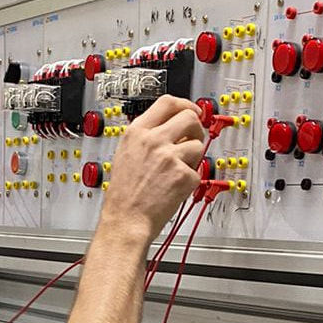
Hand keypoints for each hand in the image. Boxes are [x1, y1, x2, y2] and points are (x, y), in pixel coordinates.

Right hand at [101, 95, 204, 241]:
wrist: (126, 220)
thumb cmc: (123, 195)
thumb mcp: (125, 154)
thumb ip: (146, 137)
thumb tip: (170, 127)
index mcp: (137, 132)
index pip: (167, 102)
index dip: (185, 104)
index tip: (192, 110)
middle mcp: (153, 140)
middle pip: (189, 117)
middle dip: (197, 127)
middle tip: (193, 139)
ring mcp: (169, 157)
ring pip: (198, 145)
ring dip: (194, 157)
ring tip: (178, 171)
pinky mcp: (183, 175)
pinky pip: (198, 171)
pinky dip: (190, 181)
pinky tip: (174, 188)